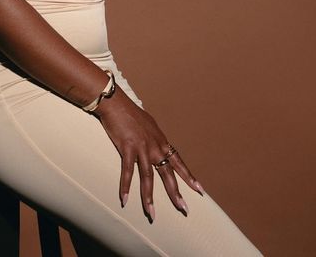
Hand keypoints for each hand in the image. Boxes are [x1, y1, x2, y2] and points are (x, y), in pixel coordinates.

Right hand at [95, 87, 204, 220]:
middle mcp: (155, 146)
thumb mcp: (148, 124)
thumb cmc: (130, 112)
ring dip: (148, 197)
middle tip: (183, 209)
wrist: (116, 102)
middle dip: (175, 193)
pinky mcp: (128, 148)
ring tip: (151, 213)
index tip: (199, 190)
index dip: (188, 176)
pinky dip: (125, 186)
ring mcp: (142, 148)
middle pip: (167, 174)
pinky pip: (128, 171)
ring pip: (148, 178)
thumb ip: (153, 137)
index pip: (178, 162)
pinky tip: (125, 199)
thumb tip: (156, 143)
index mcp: (160, 141)